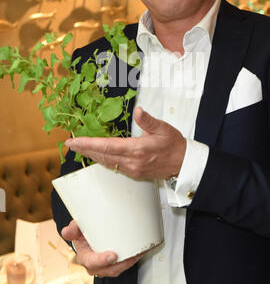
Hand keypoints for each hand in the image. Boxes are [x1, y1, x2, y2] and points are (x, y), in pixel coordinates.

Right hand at [62, 220, 141, 277]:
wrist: (89, 235)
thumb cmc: (84, 232)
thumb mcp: (78, 227)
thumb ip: (74, 228)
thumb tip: (66, 232)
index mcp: (85, 256)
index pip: (91, 262)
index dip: (101, 260)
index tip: (112, 255)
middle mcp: (94, 264)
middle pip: (106, 270)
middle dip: (118, 265)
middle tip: (128, 257)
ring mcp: (105, 266)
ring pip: (116, 270)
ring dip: (127, 263)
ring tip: (136, 254)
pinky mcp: (114, 264)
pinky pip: (123, 265)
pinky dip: (131, 260)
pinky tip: (138, 253)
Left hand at [65, 107, 186, 179]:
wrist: (184, 163)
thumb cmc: (174, 144)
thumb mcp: (163, 128)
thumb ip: (148, 120)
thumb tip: (138, 111)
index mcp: (137, 149)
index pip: (107, 146)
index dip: (88, 144)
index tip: (74, 141)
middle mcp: (132, 162)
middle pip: (102, 156)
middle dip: (84, 150)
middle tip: (70, 144)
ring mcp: (132, 169)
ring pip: (106, 162)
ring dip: (92, 155)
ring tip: (79, 148)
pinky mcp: (134, 173)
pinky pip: (113, 166)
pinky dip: (102, 160)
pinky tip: (97, 155)